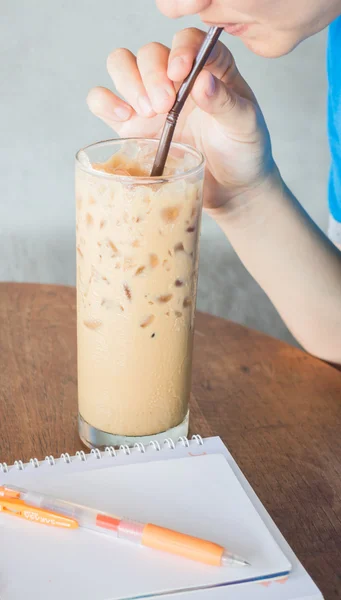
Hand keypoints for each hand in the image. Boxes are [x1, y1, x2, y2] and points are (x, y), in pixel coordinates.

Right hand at [87, 27, 277, 211]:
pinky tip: (121, 117)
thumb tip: (202, 81)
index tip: (179, 73)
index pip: (187, 40)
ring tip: (147, 114)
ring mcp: (150, 101)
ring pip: (122, 66)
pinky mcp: (132, 127)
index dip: (180, 49)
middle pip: (149, 52)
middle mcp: (176, 79)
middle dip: (151, 74)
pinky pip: (103, 101)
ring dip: (128, 83)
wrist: (231, 188)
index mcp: (209, 68)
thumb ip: (226, 102)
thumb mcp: (245, 126)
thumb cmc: (243, 152)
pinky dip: (104, 102)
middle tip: (163, 106)